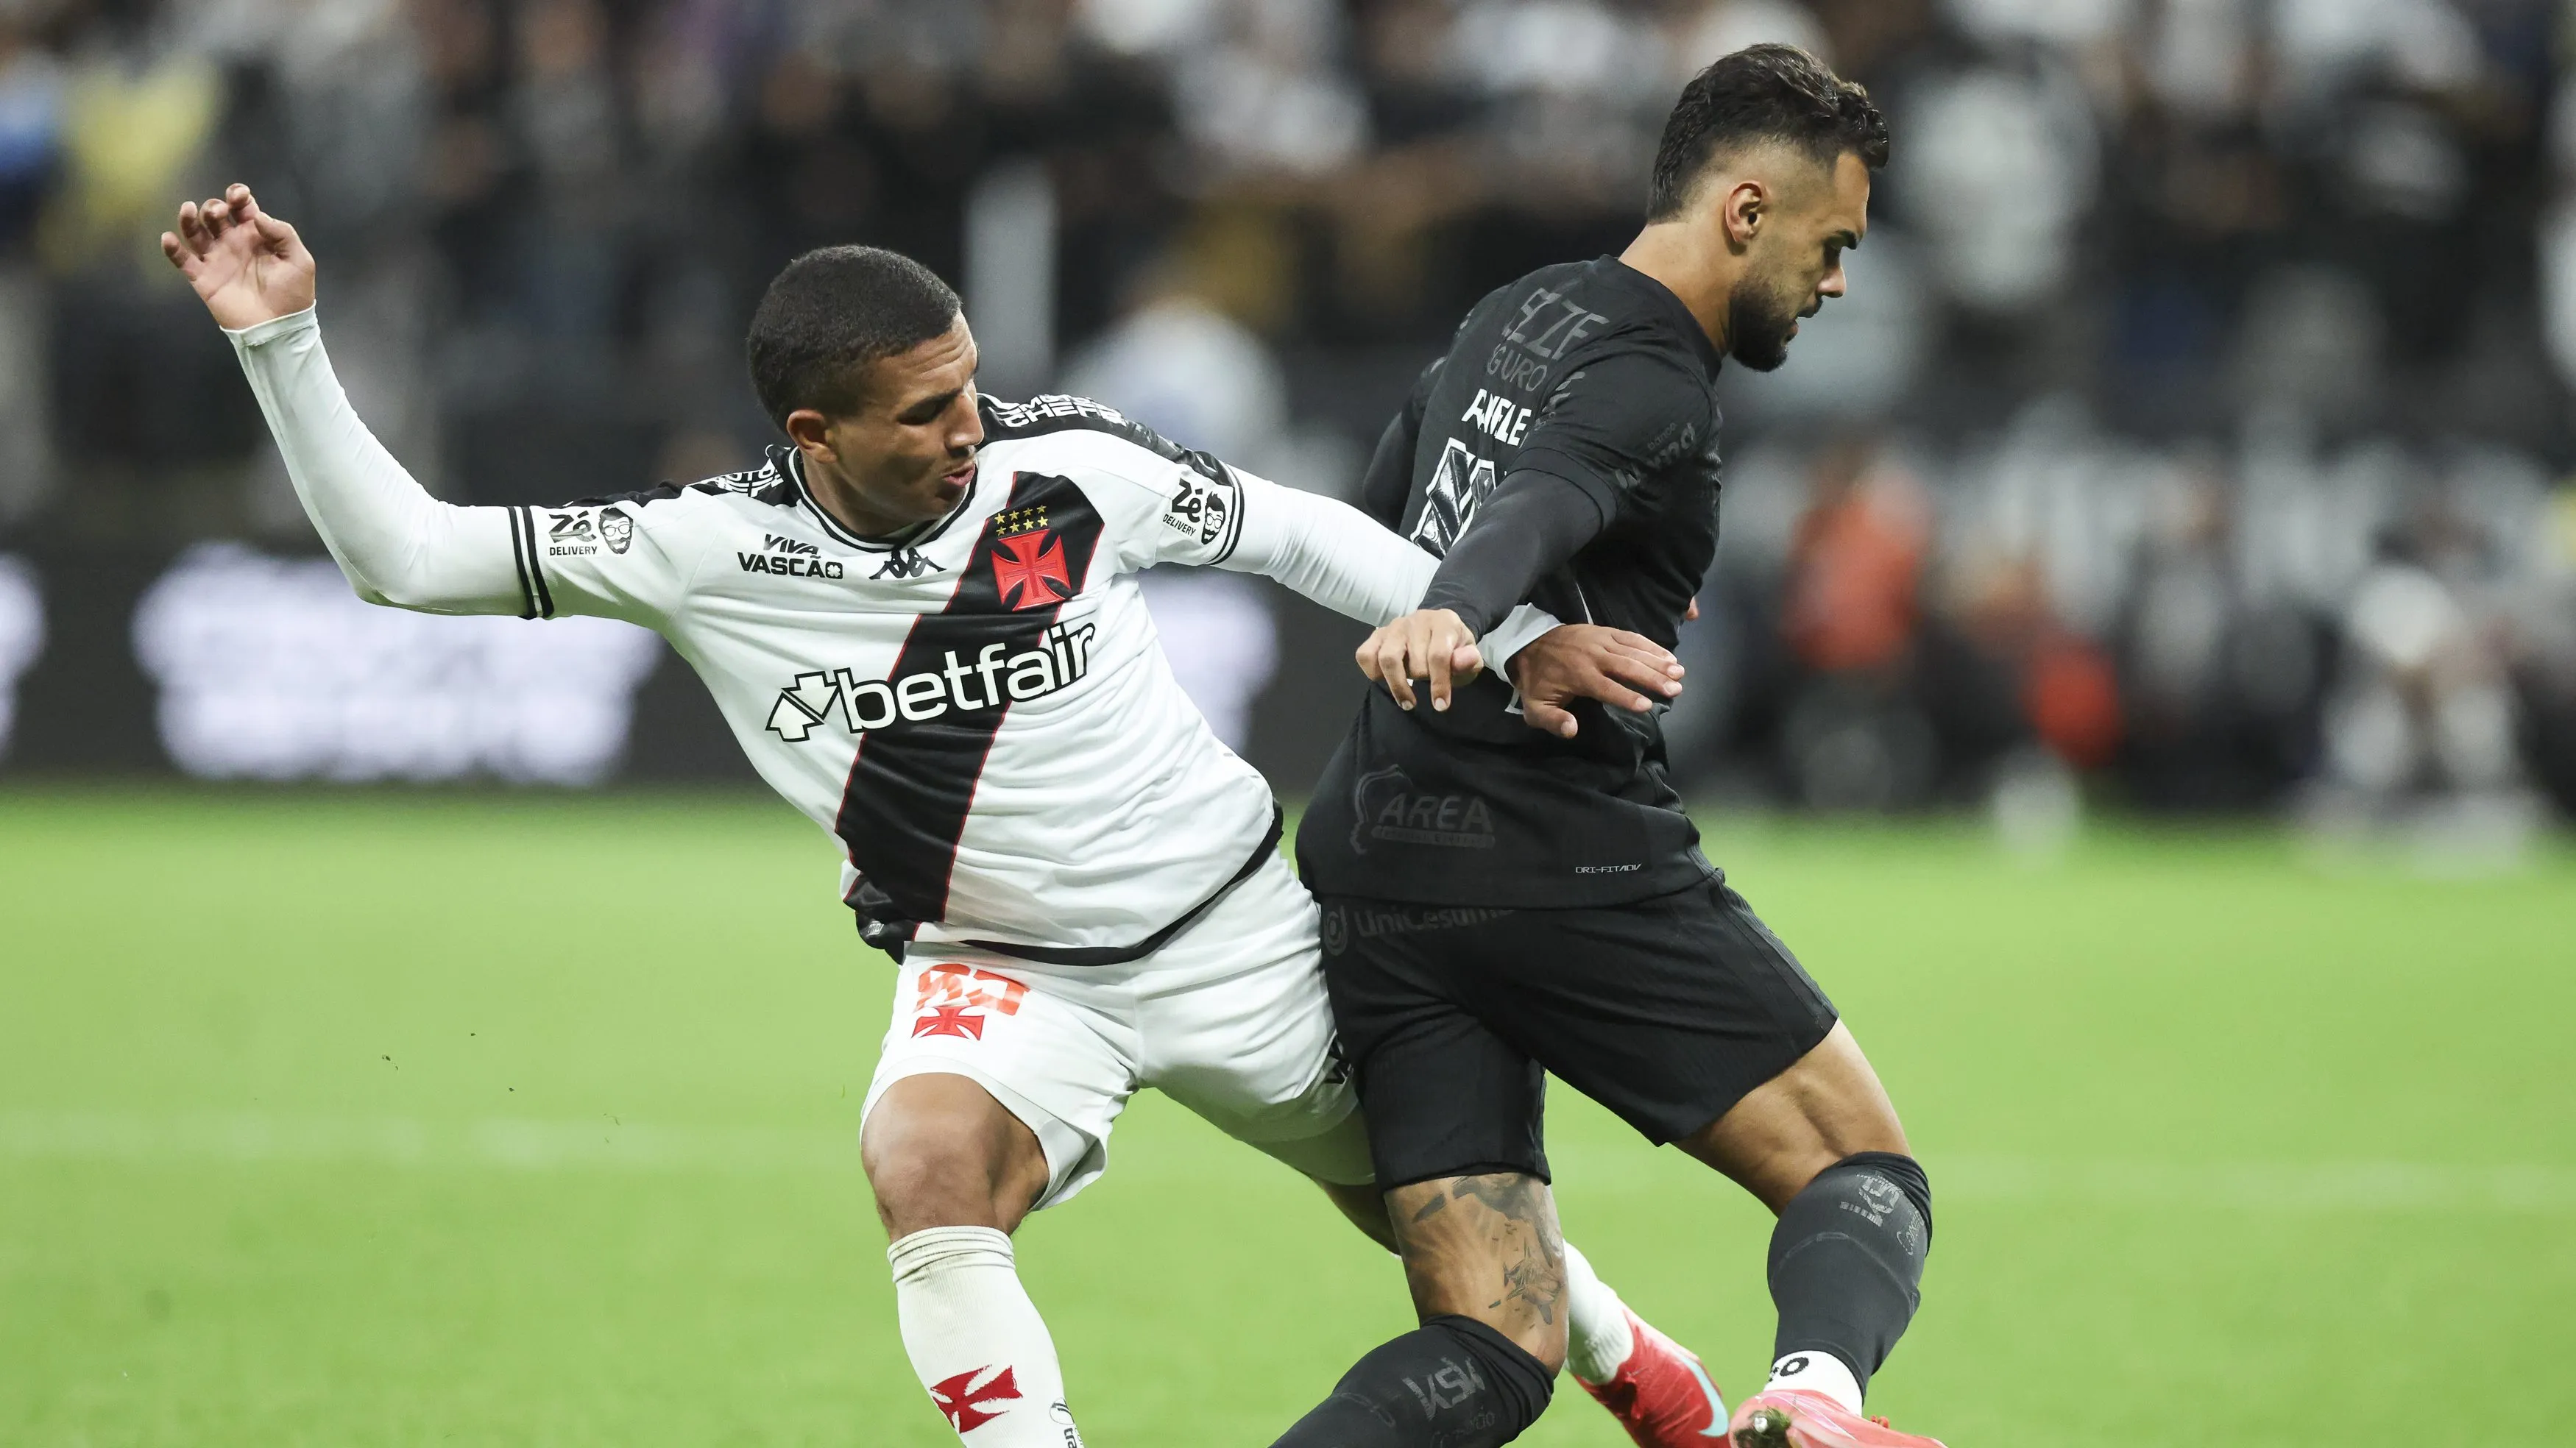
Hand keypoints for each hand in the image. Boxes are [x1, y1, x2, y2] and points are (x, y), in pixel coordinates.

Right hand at [160, 183, 315, 329]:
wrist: (279, 328)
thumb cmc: (293, 295)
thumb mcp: (299, 261)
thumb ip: (283, 234)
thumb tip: (258, 215)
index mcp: (256, 235)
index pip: (242, 207)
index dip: (237, 196)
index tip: (239, 196)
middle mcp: (233, 242)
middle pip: (214, 215)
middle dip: (213, 207)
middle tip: (219, 213)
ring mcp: (216, 259)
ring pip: (195, 231)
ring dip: (189, 218)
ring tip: (188, 210)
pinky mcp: (202, 278)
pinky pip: (182, 260)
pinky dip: (172, 249)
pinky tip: (168, 238)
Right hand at [1357, 608, 1482, 710]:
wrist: (1440, 632)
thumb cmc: (1454, 649)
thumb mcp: (1469, 656)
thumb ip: (1469, 660)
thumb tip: (1463, 661)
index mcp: (1444, 622)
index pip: (1438, 655)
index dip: (1439, 684)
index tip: (1441, 705)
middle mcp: (1417, 620)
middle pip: (1415, 662)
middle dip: (1423, 680)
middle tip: (1428, 685)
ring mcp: (1394, 626)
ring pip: (1387, 659)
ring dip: (1398, 684)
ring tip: (1407, 701)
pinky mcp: (1377, 634)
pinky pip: (1364, 655)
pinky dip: (1372, 673)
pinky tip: (1387, 681)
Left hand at [1507, 625, 1684, 738]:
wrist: (1528, 644)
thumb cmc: (1537, 682)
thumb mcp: (1535, 708)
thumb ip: (1553, 721)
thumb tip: (1573, 730)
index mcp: (1578, 675)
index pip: (1606, 687)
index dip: (1626, 697)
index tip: (1647, 706)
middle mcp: (1593, 655)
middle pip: (1627, 667)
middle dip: (1653, 678)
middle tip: (1676, 690)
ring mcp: (1600, 640)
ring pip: (1633, 650)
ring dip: (1658, 661)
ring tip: (1680, 672)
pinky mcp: (1604, 630)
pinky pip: (1631, 636)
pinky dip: (1651, 645)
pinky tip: (1669, 655)